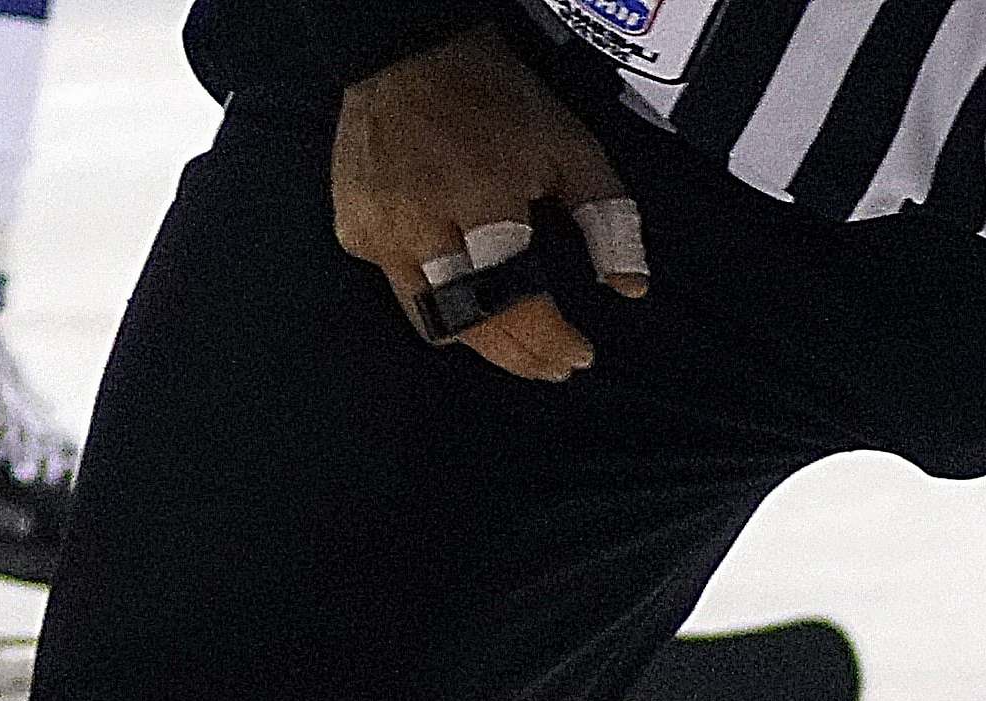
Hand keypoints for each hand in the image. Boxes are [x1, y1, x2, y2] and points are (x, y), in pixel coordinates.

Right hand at [331, 29, 650, 383]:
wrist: (408, 51)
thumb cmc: (489, 93)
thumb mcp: (567, 145)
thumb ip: (607, 217)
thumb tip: (629, 284)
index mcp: (479, 196)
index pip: (514, 300)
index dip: (548, 341)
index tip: (576, 353)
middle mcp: (421, 222)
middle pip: (470, 324)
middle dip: (518, 353)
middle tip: (551, 362)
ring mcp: (380, 232)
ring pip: (432, 319)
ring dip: (479, 337)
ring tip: (516, 339)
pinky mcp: (356, 233)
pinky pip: (401, 287)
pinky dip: (438, 296)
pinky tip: (466, 289)